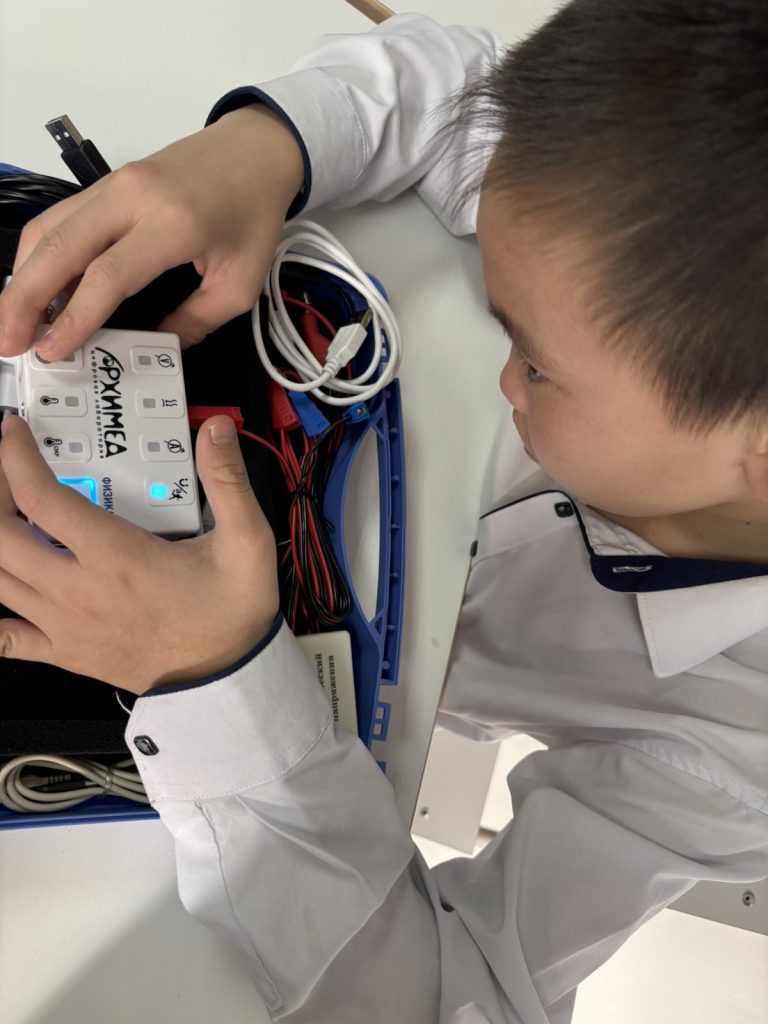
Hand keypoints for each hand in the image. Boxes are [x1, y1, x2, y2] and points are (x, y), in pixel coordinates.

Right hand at [0, 106, 303, 359]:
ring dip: (24, 277)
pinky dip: (40, 255)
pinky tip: (37, 288)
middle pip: (59, 247)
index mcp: (172, 224)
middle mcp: (132, 196)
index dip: (74, 317)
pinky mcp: (106, 183)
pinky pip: (60, 218)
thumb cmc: (253, 216)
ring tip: (14, 322)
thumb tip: (151, 351)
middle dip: (25, 299)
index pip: (107, 275)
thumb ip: (194, 322)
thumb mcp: (239, 284)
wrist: (256, 151)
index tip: (52, 351)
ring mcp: (114, 184)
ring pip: (48, 229)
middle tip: (7, 343)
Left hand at [0, 415, 278, 694]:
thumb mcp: (245, 541)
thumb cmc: (231, 615)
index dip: (16, 457)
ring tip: (8, 515)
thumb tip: (217, 431)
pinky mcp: (63, 651)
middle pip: (1, 536)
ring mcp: (64, 625)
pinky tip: (7, 587)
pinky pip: (5, 639)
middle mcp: (78, 590)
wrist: (227, 679)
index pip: (41, 498)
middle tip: (9, 473)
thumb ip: (227, 481)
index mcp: (116, 557)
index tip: (14, 433)